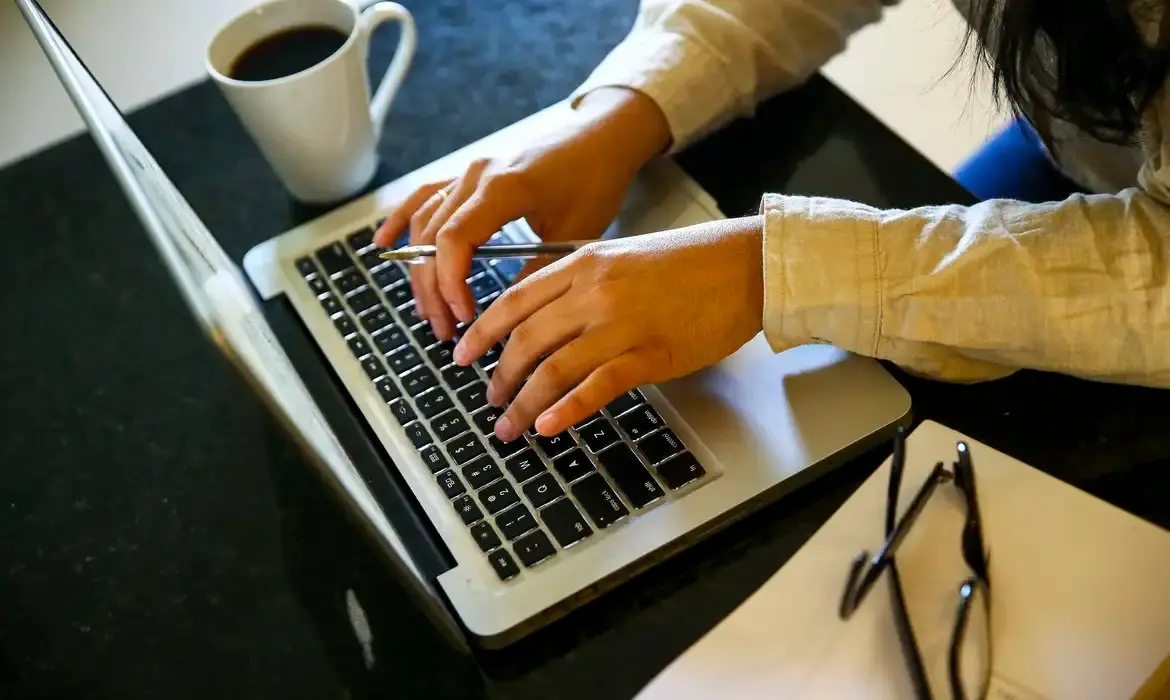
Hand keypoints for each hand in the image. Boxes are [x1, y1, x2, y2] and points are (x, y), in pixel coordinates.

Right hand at [372, 88, 671, 340]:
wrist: (602, 136)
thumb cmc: (596, 178)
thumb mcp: (575, 233)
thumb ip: (537, 271)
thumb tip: (509, 315)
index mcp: (503, 188)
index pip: (455, 241)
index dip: (450, 283)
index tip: (464, 316)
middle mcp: (477, 175)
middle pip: (432, 237)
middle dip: (433, 289)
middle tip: (445, 329)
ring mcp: (469, 172)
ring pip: (424, 222)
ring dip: (421, 269)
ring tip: (429, 309)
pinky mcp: (469, 173)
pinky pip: (425, 196)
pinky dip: (402, 221)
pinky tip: (382, 245)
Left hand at [451, 216, 765, 441]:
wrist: (745, 264)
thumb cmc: (690, 262)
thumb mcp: (623, 256)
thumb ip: (582, 282)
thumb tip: (545, 319)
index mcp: (584, 263)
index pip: (515, 301)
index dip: (482, 332)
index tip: (462, 354)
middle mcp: (595, 291)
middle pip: (527, 339)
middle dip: (499, 376)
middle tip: (488, 400)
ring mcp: (622, 324)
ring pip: (554, 367)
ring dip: (524, 403)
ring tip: (509, 426)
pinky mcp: (651, 354)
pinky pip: (598, 386)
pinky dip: (568, 409)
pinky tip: (549, 426)